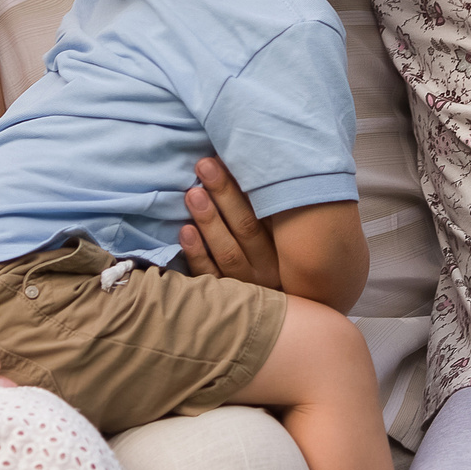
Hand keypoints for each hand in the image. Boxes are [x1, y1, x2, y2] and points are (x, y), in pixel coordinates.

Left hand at [176, 157, 283, 289]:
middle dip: (224, 194)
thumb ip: (265, 204)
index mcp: (286, 246)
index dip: (244, 186)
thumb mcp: (277, 229)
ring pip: (228, 252)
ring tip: (193, 194)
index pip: (267, 213)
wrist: (265, 310)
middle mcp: (270, 267)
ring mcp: (247, 284)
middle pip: (247, 228)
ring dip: (209, 221)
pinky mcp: (225, 298)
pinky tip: (185, 231)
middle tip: (205, 166)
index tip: (225, 159)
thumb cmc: (269, 252)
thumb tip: (241, 160)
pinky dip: (197, 253)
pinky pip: (210, 276)